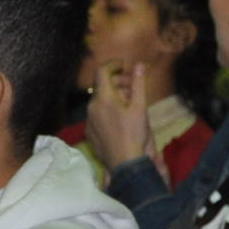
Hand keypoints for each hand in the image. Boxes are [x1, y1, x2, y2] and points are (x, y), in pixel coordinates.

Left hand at [84, 58, 157, 173]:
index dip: (113, 64)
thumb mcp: (140, 107)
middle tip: (134, 86)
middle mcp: (91, 108)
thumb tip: (139, 65)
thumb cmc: (134, 133)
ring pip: (100, 102)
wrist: (124, 163)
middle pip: (102, 87)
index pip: (102, 72)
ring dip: (114, 97)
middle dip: (118, 82)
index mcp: (103, 98)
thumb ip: (138, 84)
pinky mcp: (90, 133)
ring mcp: (89, 122)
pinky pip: (97, 116)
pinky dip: (108, 111)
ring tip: (130, 103)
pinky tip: (121, 118)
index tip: (124, 65)